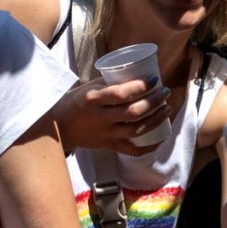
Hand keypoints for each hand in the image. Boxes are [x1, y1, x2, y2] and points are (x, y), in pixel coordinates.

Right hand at [53, 75, 168, 152]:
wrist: (59, 128)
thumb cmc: (75, 103)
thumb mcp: (89, 88)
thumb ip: (110, 84)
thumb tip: (136, 77)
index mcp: (93, 100)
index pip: (121, 94)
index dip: (142, 86)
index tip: (154, 79)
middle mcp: (101, 118)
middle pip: (134, 112)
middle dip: (154, 101)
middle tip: (164, 92)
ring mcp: (106, 135)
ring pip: (137, 130)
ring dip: (157, 119)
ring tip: (167, 108)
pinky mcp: (109, 146)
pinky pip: (133, 150)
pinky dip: (150, 145)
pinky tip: (161, 135)